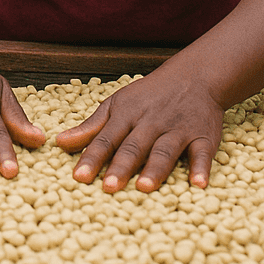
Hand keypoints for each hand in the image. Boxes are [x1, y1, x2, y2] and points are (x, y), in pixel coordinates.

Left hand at [55, 67, 222, 191]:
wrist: (194, 76)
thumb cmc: (149, 96)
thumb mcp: (116, 105)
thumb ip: (90, 128)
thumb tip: (60, 143)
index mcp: (127, 115)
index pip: (106, 138)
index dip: (92, 157)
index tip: (78, 177)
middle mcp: (151, 122)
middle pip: (134, 146)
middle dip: (121, 166)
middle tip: (108, 187)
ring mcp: (178, 129)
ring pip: (165, 150)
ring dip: (155, 169)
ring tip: (145, 187)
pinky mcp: (204, 136)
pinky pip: (203, 153)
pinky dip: (202, 168)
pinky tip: (199, 184)